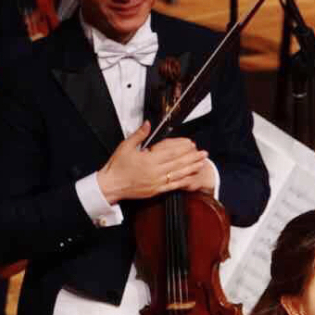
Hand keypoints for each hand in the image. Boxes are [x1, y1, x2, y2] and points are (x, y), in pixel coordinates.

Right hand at [96, 122, 211, 202]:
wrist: (111, 185)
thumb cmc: (117, 167)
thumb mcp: (126, 146)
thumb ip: (139, 134)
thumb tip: (147, 124)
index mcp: (148, 159)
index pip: (171, 151)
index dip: (183, 147)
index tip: (191, 144)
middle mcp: (154, 171)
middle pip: (178, 163)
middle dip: (192, 157)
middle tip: (203, 153)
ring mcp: (156, 182)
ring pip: (178, 174)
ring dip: (191, 168)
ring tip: (202, 164)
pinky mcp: (155, 190)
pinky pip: (172, 186)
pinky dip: (183, 182)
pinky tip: (190, 178)